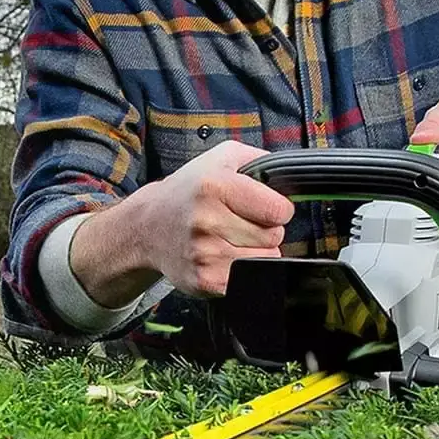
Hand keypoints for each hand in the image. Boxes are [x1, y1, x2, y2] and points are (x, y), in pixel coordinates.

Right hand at [138, 140, 294, 295]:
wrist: (148, 226)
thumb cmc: (188, 193)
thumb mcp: (221, 158)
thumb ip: (260, 160)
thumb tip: (290, 177)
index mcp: (214, 187)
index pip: (278, 210)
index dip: (277, 209)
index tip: (264, 208)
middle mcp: (206, 220)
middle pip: (273, 237)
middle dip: (264, 231)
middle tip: (239, 224)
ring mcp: (204, 253)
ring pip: (263, 260)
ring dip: (255, 252)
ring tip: (230, 240)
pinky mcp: (203, 279)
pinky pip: (247, 280)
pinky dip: (242, 272)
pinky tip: (222, 257)